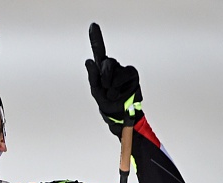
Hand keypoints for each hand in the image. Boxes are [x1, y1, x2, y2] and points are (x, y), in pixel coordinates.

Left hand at [85, 23, 142, 137]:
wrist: (122, 117)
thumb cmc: (108, 104)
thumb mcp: (96, 92)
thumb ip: (93, 76)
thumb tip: (89, 60)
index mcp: (102, 70)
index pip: (99, 52)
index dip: (96, 38)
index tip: (92, 25)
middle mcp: (114, 67)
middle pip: (106, 63)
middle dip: (103, 76)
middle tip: (106, 89)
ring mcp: (124, 70)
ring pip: (113, 69)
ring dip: (110, 85)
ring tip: (112, 94)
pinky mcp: (133, 75)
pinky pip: (124, 75)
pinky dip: (118, 86)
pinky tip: (119, 93)